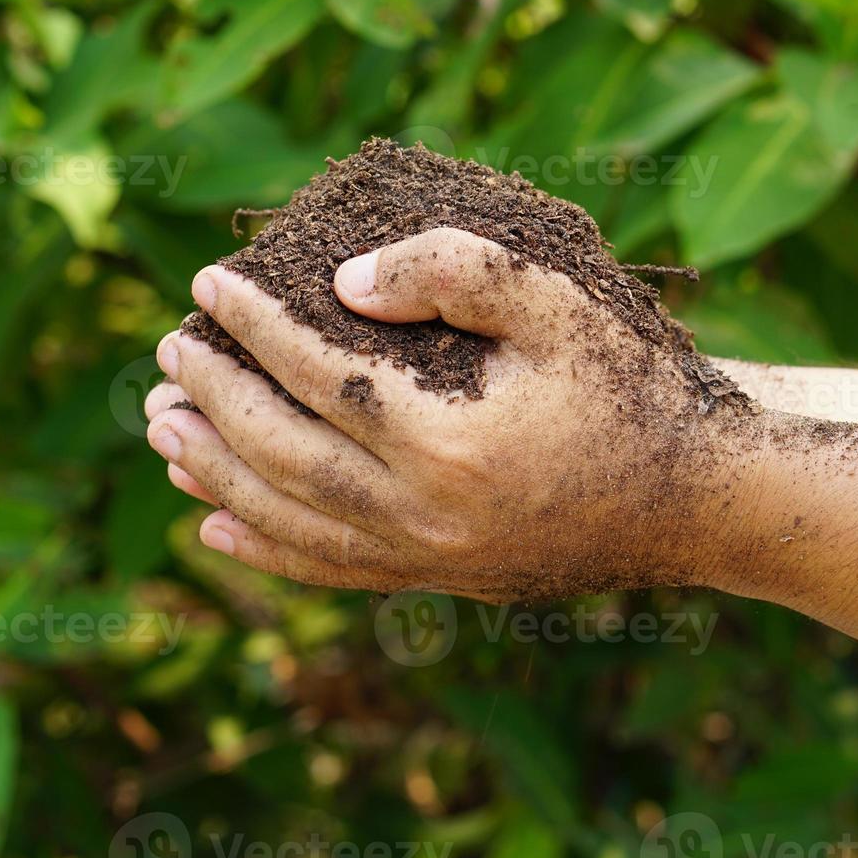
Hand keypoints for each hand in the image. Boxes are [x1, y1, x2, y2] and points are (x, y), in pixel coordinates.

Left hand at [145, 227, 758, 600]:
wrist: (697, 502)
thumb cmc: (630, 390)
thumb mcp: (558, 304)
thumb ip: (452, 273)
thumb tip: (342, 282)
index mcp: (451, 441)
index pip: (318, 374)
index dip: (254, 324)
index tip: (206, 283)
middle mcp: (427, 515)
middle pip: (284, 453)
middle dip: (214, 397)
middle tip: (165, 351)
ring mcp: (430, 562)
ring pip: (293, 521)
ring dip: (217, 475)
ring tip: (160, 431)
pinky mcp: (440, 584)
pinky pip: (332, 572)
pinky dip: (267, 550)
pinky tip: (218, 530)